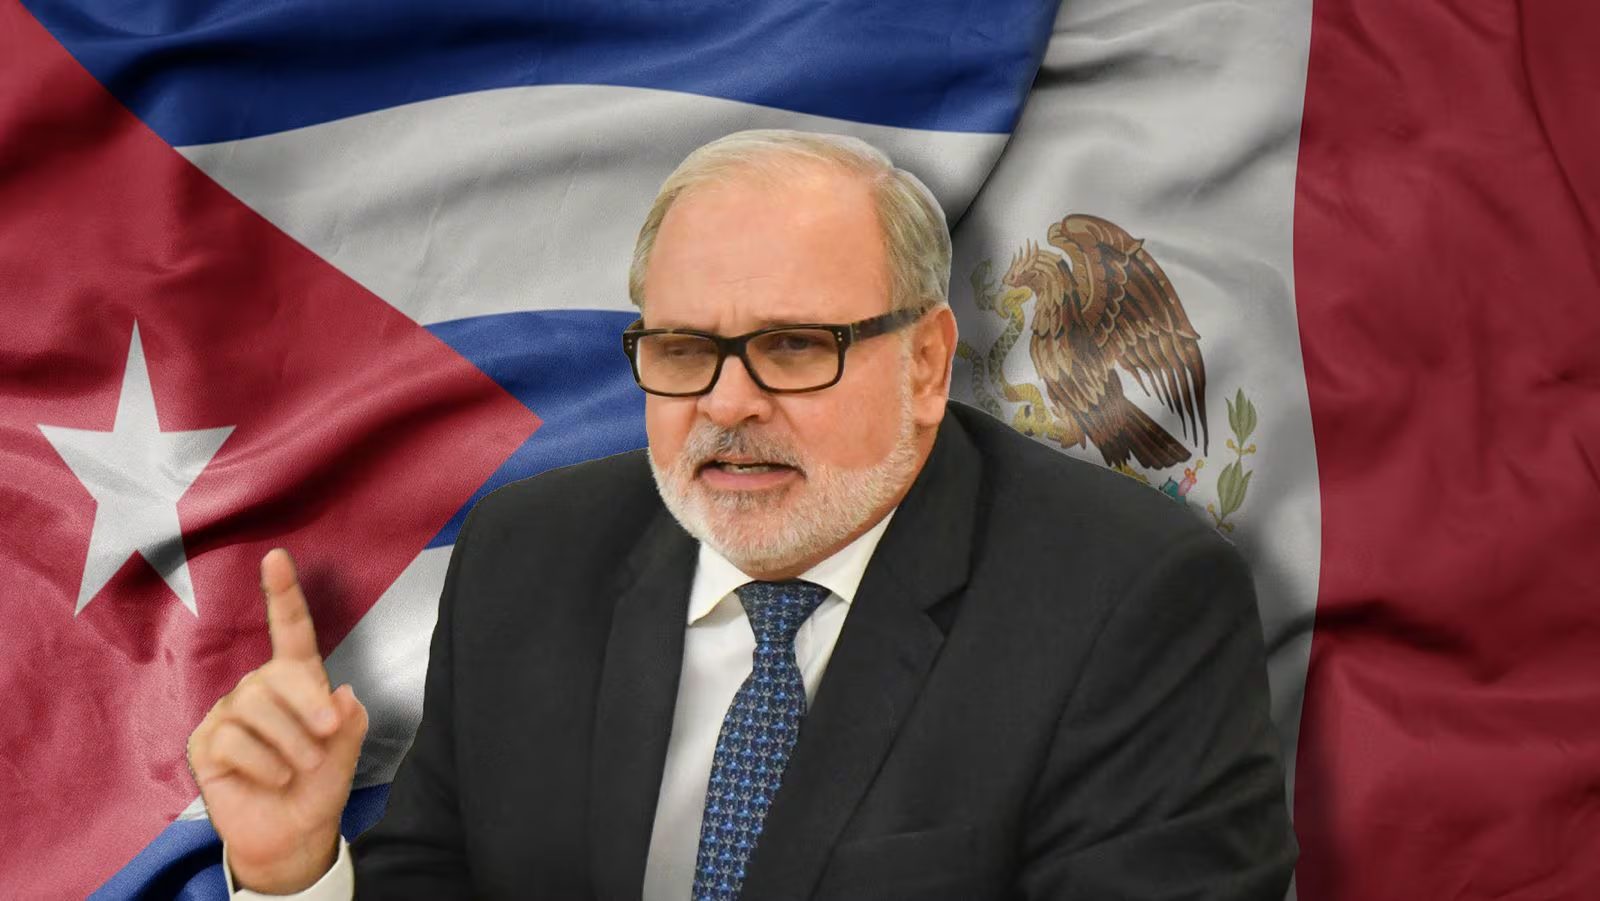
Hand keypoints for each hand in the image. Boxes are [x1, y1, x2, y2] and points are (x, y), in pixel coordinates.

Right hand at [187, 549, 367, 892]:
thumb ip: (350, 720)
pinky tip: (270, 779)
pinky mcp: (206, 744)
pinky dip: (263, 765)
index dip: (283, 594)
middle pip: (277, 675)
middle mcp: (258, 690)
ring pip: (255, 708)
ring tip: (298, 769)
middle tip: (326, 737)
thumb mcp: (347, 752)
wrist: (292, 834)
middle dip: (307, 705)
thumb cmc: (318, 786)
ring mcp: (228, 715)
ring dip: (289, 744)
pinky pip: (234, 741)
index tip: (277, 558)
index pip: (289, 631)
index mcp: (296, 681)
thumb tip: (342, 693)